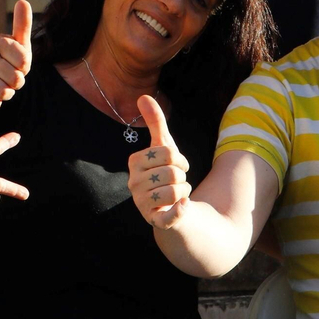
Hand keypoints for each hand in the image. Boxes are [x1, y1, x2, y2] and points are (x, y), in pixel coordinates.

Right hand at [0, 0, 32, 110]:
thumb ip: (22, 24)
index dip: (25, 67)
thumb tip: (23, 1)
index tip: (18, 63)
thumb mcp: (18, 43)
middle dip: (17, 83)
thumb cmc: (6, 59)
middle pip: (15, 79)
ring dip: (7, 93)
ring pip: (3, 92)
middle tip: (9, 76)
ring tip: (1, 84)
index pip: (24, 61)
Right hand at [127, 95, 191, 228]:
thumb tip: (143, 96)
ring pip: (176, 190)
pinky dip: (181, 209)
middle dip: (182, 176)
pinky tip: (183, 206)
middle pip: (173, 172)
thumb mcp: (164, 147)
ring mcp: (142, 205)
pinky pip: (171, 215)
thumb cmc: (166, 173)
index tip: (177, 166)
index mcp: (134, 163)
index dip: (180, 159)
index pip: (167, 153)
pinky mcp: (155, 222)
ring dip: (184, 191)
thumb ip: (155, 123)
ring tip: (177, 194)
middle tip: (176, 182)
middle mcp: (134, 184)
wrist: (174, 207)